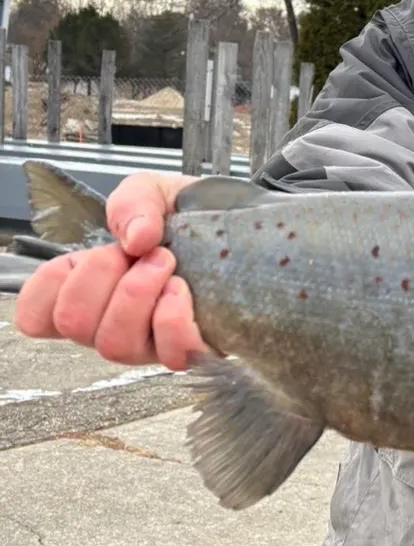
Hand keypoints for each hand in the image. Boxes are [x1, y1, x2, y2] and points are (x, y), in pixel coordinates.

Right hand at [14, 171, 206, 370]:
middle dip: (104, 276)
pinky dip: (172, 320)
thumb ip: (132, 203)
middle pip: (74, 324)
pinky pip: (170, 355)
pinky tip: (184, 291)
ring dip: (138, 294)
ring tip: (167, 263)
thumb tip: (135, 238)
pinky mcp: (192, 348)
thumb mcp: (152, 190)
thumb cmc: (189, 214)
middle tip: (143, 251)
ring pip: (115, 344)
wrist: (244, 222)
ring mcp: (151, 341)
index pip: (37, 316)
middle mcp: (113, 321)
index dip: (51, 287)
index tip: (91, 254)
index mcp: (91, 288)